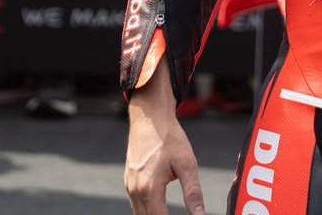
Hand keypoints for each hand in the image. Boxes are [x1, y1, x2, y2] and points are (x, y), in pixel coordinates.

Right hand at [124, 74, 204, 214]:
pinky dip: (146, 211)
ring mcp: (129, 185)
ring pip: (139, 214)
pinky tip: (158, 210)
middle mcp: (135, 189)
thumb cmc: (169, 137)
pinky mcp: (128, 180)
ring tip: (168, 214)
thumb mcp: (187, 164)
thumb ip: (193, 192)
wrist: (150, 116)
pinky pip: (136, 204)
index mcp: (149, 187)